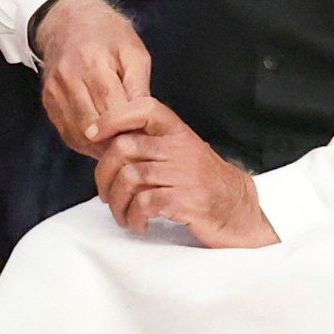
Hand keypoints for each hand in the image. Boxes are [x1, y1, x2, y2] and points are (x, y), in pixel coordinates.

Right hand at [31, 0, 156, 155]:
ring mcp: (54, 91)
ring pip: (78, 134)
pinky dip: (85, 143)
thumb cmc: (107, 34)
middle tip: (134, 147)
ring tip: (119, 146)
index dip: (129, 129)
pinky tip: (101, 142)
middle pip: (93, 126)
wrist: (66, 20)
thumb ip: (139, 85)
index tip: (145, 138)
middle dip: (115, 140)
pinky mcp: (47, 100)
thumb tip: (143, 120)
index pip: (113, 109)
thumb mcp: (133, 51)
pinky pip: (66, 132)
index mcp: (94, 63)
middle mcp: (69, 79)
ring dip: (100, 146)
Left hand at [90, 101, 276, 247]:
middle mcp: (180, 148)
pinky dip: (134, 217)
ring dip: (117, 203)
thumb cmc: (204, 183)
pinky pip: (144, 204)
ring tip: (123, 215)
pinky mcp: (184, 200)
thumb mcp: (181, 154)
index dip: (113, 117)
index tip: (93, 134)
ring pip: (129, 179)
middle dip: (104, 174)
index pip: (144, 108)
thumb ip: (152, 146)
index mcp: (177, 133)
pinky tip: (139, 225)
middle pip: (124, 148)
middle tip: (105, 194)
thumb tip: (108, 146)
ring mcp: (183, 174)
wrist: (240, 210)